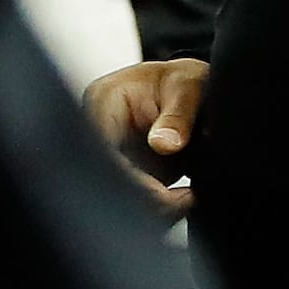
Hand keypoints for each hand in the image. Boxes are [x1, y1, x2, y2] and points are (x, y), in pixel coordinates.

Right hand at [82, 56, 207, 215]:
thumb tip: (164, 144)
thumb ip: (179, 115)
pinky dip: (154, 207)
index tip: (161, 192)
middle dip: (139, 196)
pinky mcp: (122, 171)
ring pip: (114, 192)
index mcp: (102, 99)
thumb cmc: (185, 82)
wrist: (191, 92)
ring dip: (148, 206)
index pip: (100, 145)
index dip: (127, 174)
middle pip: (101, 175)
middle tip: (180, 201)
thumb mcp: (190, 87)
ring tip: (186, 200)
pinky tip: (179, 202)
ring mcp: (107, 152)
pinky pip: (130, 197)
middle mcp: (97, 127)